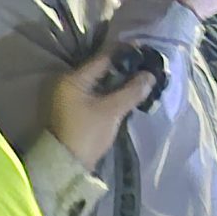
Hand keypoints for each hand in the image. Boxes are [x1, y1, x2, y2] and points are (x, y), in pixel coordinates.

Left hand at [48, 45, 159, 169]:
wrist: (66, 166)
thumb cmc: (87, 135)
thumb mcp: (111, 111)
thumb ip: (131, 91)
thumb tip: (149, 75)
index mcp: (73, 79)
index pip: (103, 58)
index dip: (125, 53)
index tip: (145, 49)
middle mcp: (69, 83)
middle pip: (102, 68)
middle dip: (124, 67)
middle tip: (146, 65)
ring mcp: (72, 97)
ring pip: (101, 82)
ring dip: (120, 80)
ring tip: (142, 77)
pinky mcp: (77, 109)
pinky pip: (98, 93)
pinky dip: (113, 91)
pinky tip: (129, 92)